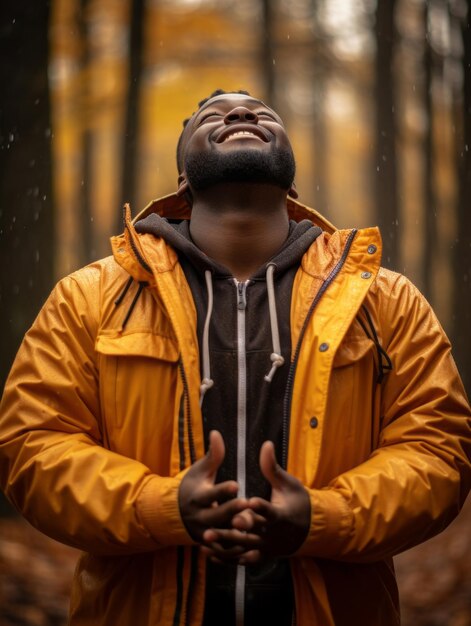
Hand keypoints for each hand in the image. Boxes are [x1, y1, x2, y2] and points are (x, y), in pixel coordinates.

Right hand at [178, 430, 247, 542]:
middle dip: (231, 510)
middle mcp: (199, 516)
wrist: (176, 514)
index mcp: (197, 496)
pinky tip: (249, 545)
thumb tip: (217, 433)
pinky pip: (222, 549)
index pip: (210, 494)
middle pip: (216, 515)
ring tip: (251, 525)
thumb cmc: (193, 486)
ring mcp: (204, 532)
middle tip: (248, 504)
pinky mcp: (209, 544)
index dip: (222, 490)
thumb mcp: (201, 471)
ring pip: (220, 534)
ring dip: (234, 531)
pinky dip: (233, 548)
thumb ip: (212, 455)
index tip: (236, 484)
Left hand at [202, 441, 310, 563]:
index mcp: (282, 515)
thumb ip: (272, 468)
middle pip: (253, 533)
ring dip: (224, 543)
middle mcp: (273, 534)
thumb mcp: (288, 484)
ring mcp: (266, 547)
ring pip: (243, 548)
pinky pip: (241, 559)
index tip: (249, 501)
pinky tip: (209, 553)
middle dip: (236, 529)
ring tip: (204, 538)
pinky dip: (226, 558)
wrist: (308, 530)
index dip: (261, 508)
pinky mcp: (260, 555)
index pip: (270, 512)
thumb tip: (266, 444)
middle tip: (220, 524)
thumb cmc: (297, 501)